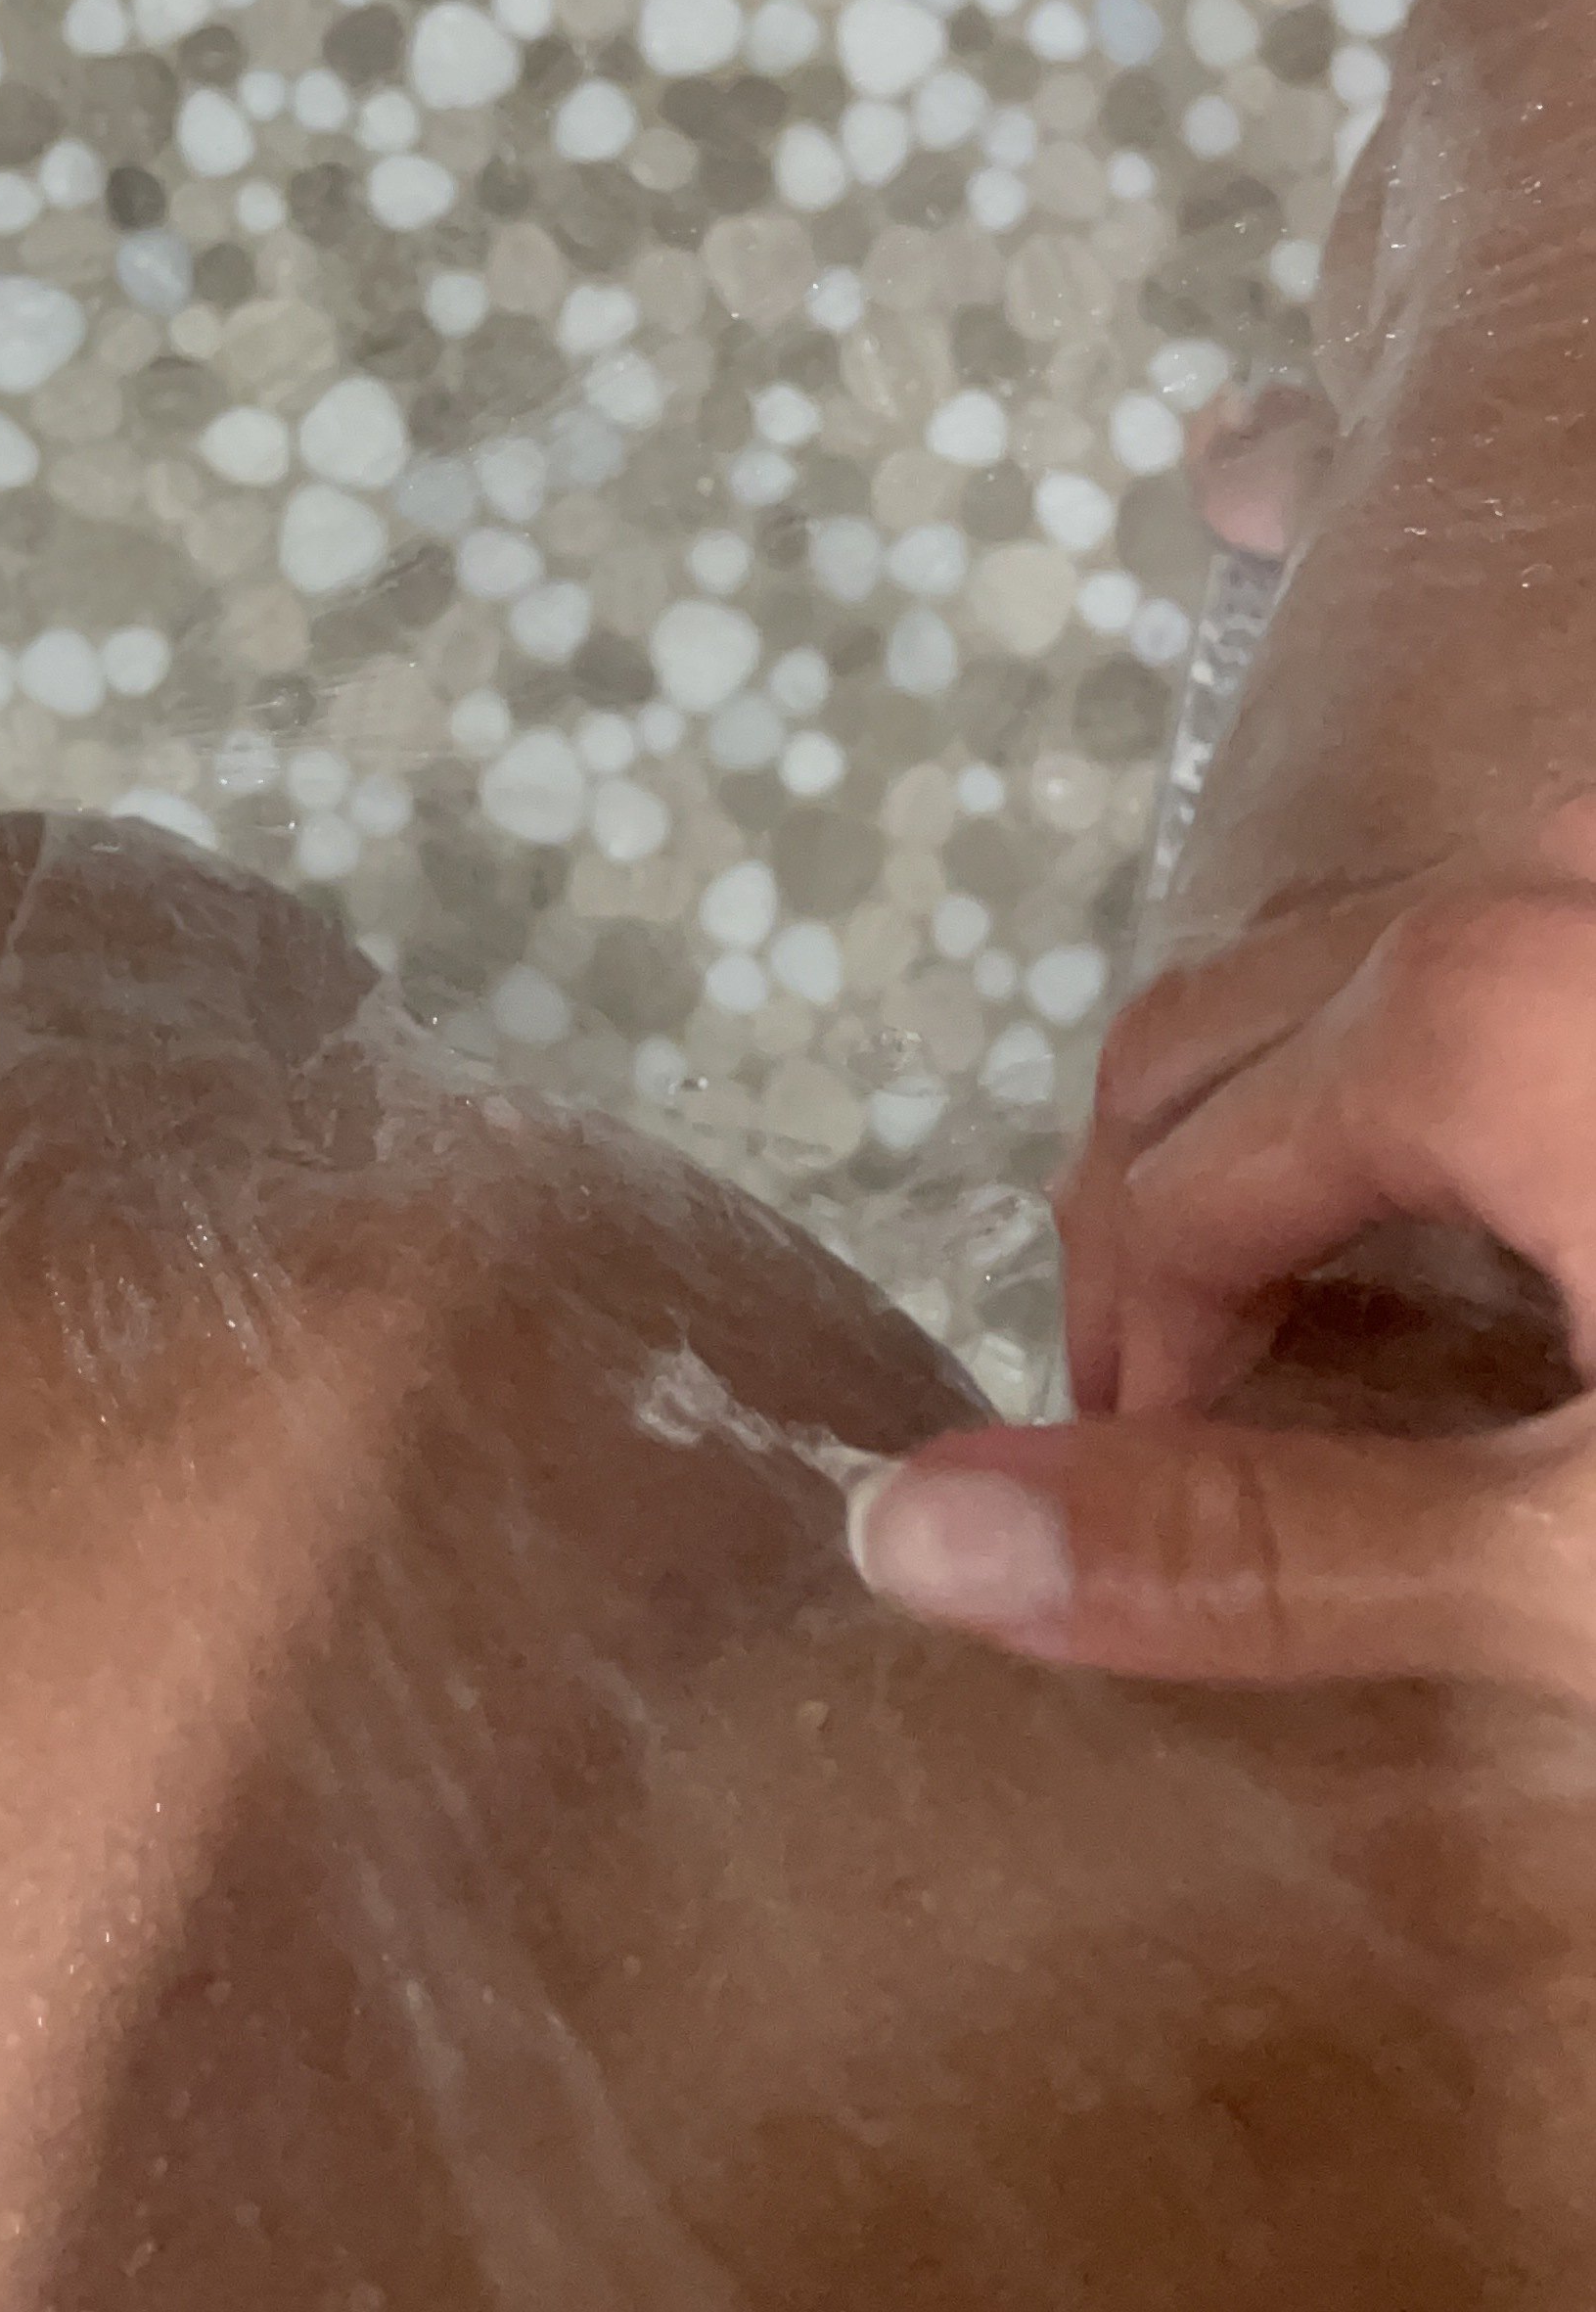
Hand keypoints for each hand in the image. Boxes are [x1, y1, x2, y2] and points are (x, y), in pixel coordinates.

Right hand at [850, 803, 1595, 1705]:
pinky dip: (1408, 1077)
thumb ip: (1272, 1546)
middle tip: (1187, 1427)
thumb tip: (910, 1537)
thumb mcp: (1584, 1560)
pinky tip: (1494, 1217)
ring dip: (1271, 1145)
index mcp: (1464, 1004)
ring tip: (1309, 1328)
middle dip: (1155, 1239)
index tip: (1194, 1529)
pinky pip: (1464, 948)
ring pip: (1326, 980)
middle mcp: (1521, 879)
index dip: (1140, 1383)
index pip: (1165, 1197)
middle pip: (1202, 1046)